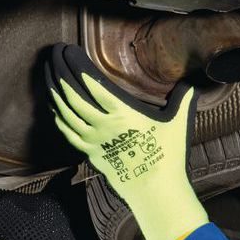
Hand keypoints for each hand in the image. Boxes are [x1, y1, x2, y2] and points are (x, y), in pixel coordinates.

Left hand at [46, 44, 208, 239]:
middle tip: (52, 54)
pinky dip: (57, 116)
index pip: (92, 82)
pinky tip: (52, 106)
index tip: (67, 50)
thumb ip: (183, 99)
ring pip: (65, 111)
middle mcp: (102, 124)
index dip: (76, 64)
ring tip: (47, 73)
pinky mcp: (89, 153)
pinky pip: (67, 131)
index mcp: (123, 112)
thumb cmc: (167, 156)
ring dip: (53, 90)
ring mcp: (93, 140)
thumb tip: (193, 82)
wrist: (155, 190)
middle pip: (72, 93)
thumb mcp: (178, 123)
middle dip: (59, 70)